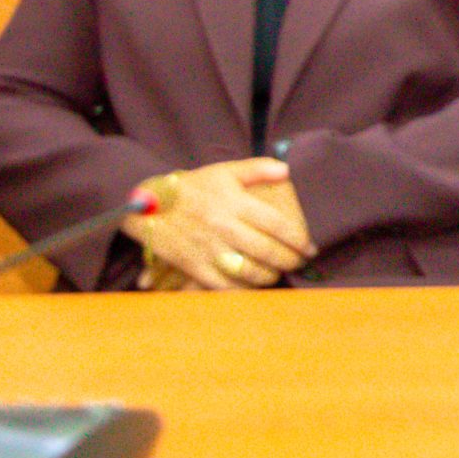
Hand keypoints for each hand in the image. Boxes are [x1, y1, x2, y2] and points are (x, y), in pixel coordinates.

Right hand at [129, 159, 315, 290]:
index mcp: (235, 203)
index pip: (277, 225)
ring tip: (278, 272)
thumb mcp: (224, 171)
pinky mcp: (194, 266)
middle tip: (299, 262)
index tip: (310, 248)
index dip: (298, 239)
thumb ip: (257, 168)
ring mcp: (208, 249)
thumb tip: (286, 170)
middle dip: (289, 260)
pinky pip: (224, 285)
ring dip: (270, 276)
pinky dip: (243, 289)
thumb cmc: (192, 187)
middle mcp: (224, 227)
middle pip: (267, 251)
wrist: (148, 206)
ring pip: (249, 271)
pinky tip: (252, 285)